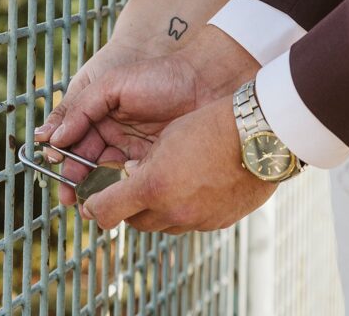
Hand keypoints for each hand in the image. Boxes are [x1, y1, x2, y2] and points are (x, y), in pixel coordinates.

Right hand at [35, 26, 257, 203]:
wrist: (204, 82)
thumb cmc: (158, 76)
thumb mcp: (112, 83)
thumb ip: (81, 107)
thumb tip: (52, 138)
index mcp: (100, 112)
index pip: (74, 139)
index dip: (63, 157)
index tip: (57, 171)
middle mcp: (114, 133)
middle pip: (86, 162)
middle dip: (76, 181)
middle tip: (71, 197)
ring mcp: (134, 149)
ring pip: (107, 176)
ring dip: (97, 189)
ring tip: (90, 201)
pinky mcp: (154, 163)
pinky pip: (132, 181)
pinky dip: (124, 189)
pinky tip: (121, 193)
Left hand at [81, 95, 276, 232]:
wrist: (259, 134)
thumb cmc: (211, 124)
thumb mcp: (166, 137)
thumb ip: (141, 164)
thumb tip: (131, 178)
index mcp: (153, 186)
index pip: (107, 211)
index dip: (94, 208)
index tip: (89, 203)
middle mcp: (173, 210)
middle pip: (134, 221)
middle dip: (127, 205)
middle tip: (127, 186)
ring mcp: (197, 220)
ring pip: (162, 224)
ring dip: (156, 208)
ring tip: (164, 182)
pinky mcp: (217, 222)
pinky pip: (189, 222)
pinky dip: (182, 208)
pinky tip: (191, 185)